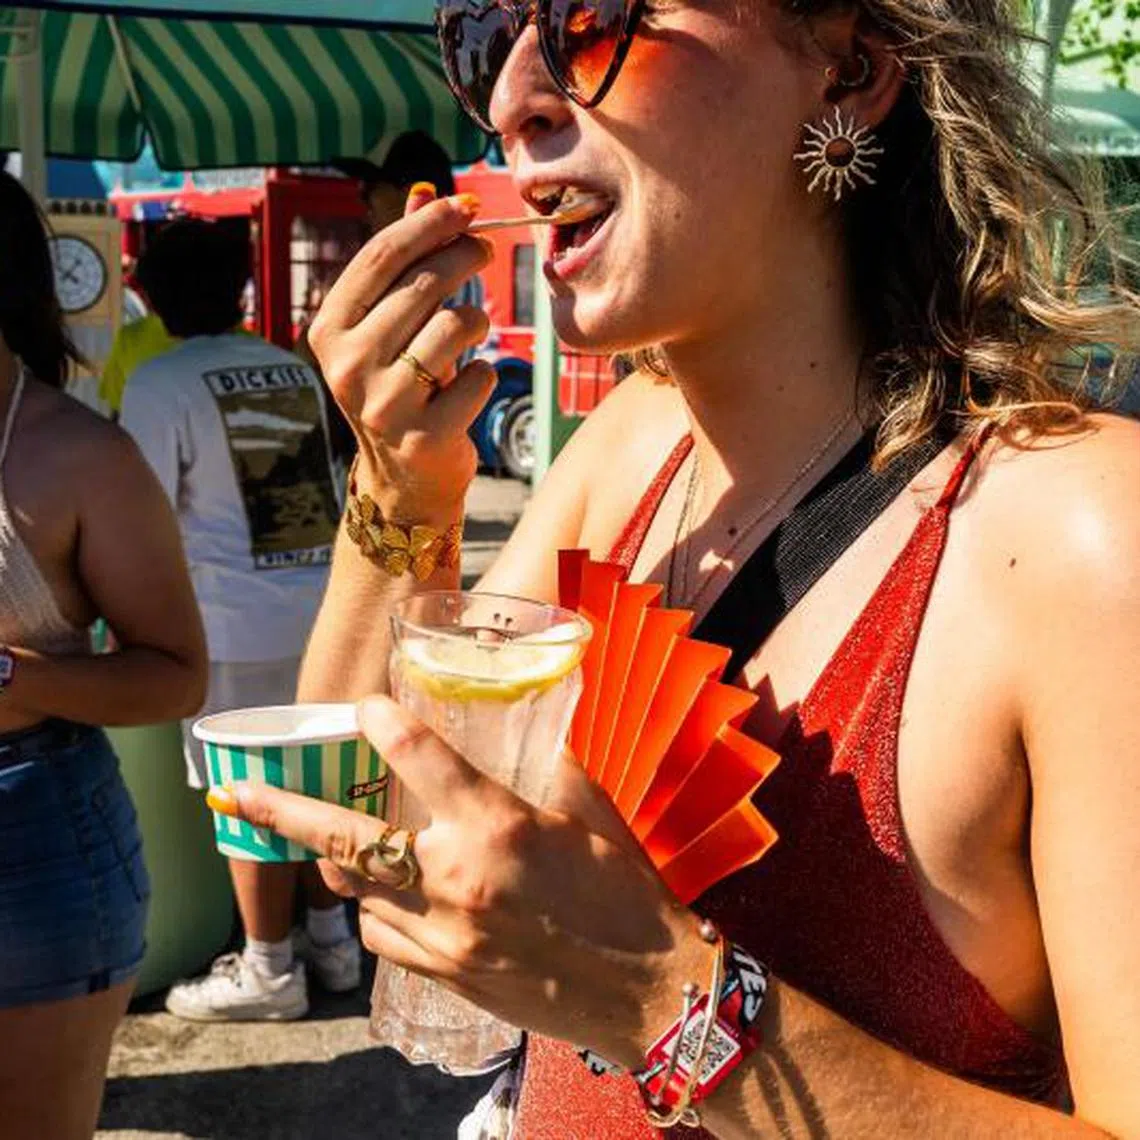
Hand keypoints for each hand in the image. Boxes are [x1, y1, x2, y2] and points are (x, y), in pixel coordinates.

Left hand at [210, 695, 713, 1067]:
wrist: (648, 994)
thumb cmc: (626, 897)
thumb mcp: (593, 816)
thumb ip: (550, 769)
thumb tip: (528, 736)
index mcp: (499, 826)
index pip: (420, 758)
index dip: (383, 723)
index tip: (365, 707)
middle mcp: (458, 878)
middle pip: (348, 840)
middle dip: (284, 813)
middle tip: (238, 794)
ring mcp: (445, 935)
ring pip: (360, 893)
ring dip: (348, 864)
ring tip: (346, 846)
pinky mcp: (446, 977)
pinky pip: (386, 938)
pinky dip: (380, 911)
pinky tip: (397, 900)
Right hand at [308, 188, 495, 522]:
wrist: (405, 479)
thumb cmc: (401, 387)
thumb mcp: (388, 326)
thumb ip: (404, 263)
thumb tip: (425, 191)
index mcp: (328, 330)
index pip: (380, 258)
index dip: (428, 224)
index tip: (466, 206)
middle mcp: (347, 366)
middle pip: (423, 285)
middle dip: (464, 257)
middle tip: (484, 250)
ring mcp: (383, 404)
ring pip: (455, 326)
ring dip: (477, 321)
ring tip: (471, 333)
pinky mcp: (424, 435)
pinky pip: (478, 375)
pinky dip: (484, 375)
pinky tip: (467, 387)